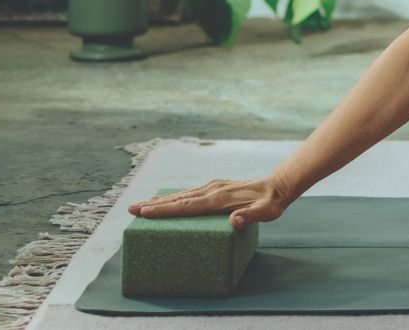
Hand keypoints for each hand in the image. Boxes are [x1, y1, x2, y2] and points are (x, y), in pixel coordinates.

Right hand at [126, 175, 292, 228]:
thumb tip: (234, 221)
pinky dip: (174, 197)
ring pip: (181, 195)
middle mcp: (212, 190)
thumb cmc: (271, 203)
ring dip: (160, 200)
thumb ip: (250, 216)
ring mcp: (213, 187)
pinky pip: (190, 193)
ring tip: (141, 206)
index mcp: (218, 199)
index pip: (186, 206)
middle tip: (130, 209)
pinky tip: (167, 201)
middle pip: (177, 199)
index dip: (164, 211)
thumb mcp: (265, 212)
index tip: (144, 213)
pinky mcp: (216, 187)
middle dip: (153, 205)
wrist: (278, 186)